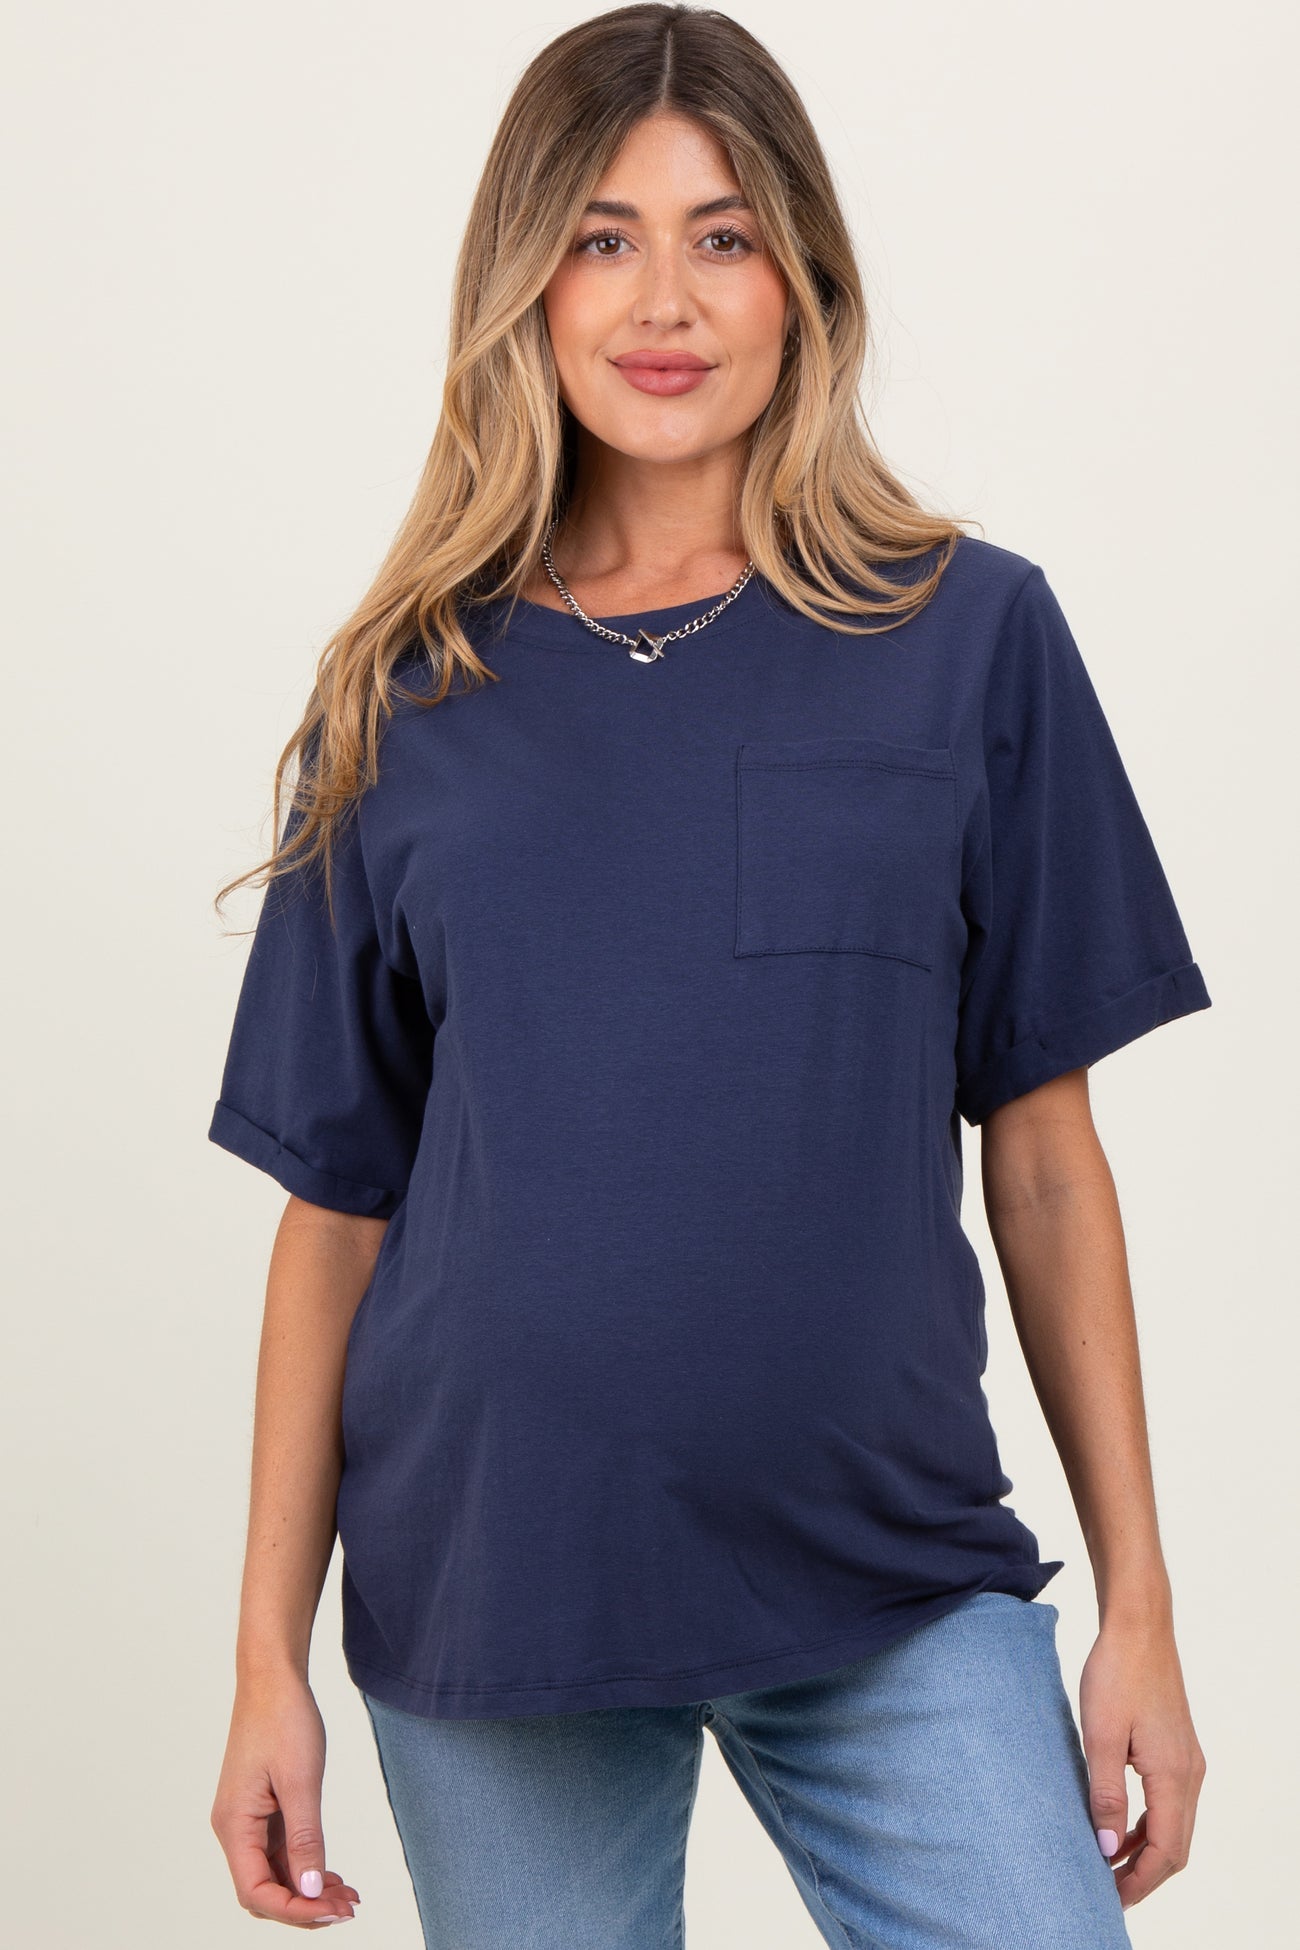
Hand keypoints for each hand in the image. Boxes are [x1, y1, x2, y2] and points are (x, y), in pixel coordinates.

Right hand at [211, 1668, 359, 1926]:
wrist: (273, 1677)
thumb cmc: (283, 1719)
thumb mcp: (301, 1780)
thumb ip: (305, 1838)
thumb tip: (309, 1889)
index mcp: (234, 1825)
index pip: (256, 1892)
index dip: (295, 1910)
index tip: (334, 1911)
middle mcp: (235, 1828)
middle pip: (263, 1891)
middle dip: (304, 1906)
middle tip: (348, 1907)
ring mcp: (248, 1819)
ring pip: (274, 1873)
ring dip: (308, 1889)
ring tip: (347, 1895)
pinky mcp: (262, 1809)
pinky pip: (280, 1852)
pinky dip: (305, 1866)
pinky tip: (332, 1873)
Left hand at [1077, 1609, 1205, 1909]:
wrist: (1139, 1626)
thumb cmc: (1116, 1674)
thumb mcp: (1099, 1736)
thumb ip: (1105, 1795)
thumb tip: (1108, 1850)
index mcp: (1174, 1777)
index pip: (1166, 1852)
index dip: (1139, 1882)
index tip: (1109, 1898)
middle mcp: (1190, 1774)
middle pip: (1175, 1846)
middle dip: (1144, 1875)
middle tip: (1107, 1891)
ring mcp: (1188, 1761)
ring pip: (1175, 1826)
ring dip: (1146, 1850)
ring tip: (1109, 1865)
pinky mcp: (1177, 1748)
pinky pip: (1170, 1803)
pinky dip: (1148, 1823)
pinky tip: (1120, 1825)